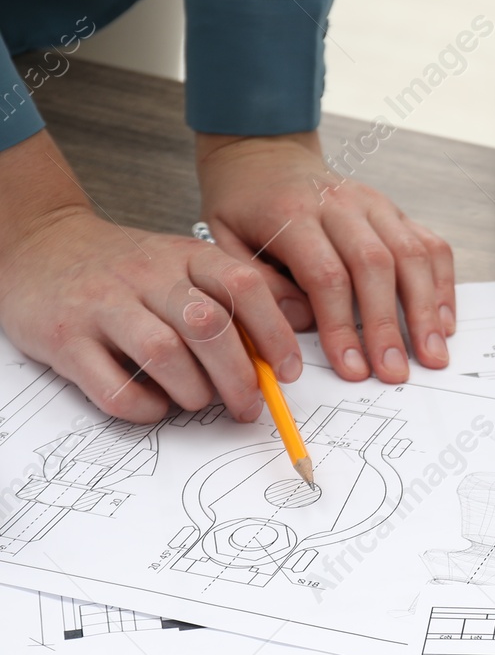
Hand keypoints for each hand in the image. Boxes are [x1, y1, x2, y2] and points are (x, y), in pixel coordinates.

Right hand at [0, 196, 303, 422]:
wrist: (40, 246)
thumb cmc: (129, 270)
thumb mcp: (186, 265)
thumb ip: (236, 296)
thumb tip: (294, 337)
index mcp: (185, 256)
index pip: (244, 286)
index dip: (275, 334)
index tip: (286, 372)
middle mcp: (145, 276)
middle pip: (209, 326)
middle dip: (239, 378)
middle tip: (249, 406)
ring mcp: (102, 305)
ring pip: (163, 354)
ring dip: (193, 392)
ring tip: (197, 401)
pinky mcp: (65, 339)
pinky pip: (113, 387)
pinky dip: (144, 408)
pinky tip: (154, 405)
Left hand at [195, 132, 454, 382]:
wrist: (264, 157)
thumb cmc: (244, 208)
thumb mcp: (225, 244)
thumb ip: (260, 285)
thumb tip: (303, 324)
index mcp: (292, 213)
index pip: (326, 275)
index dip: (341, 326)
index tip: (351, 368)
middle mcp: (340, 204)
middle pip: (376, 266)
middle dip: (388, 325)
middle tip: (395, 371)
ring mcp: (375, 205)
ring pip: (412, 256)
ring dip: (426, 310)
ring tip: (432, 355)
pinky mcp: (397, 211)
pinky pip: (432, 246)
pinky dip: (443, 286)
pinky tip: (443, 322)